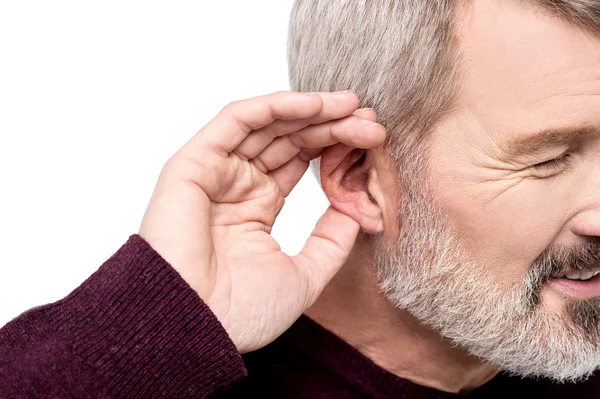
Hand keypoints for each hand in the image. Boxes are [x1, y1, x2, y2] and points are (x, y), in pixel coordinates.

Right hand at [139, 91, 385, 352]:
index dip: (334, 147)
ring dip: (311, 110)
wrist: (195, 328)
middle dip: (331, 125)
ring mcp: (215, 171)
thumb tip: (354, 214)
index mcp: (255, 209)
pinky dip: (276, 106)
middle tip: (370, 120)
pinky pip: (237, 121)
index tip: (372, 140)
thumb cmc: (239, 312)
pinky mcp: (194, 162)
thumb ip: (328, 242)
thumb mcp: (302, 276)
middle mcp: (235, 185)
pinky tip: (316, 104)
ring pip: (266, 124)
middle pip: (288, 139)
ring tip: (352, 106)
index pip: (299, 162)